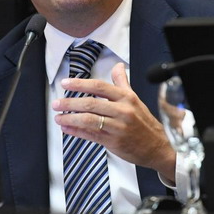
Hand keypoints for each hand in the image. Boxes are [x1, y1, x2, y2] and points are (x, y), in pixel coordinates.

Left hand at [52, 62, 175, 182]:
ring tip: (58, 117)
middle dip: (69, 103)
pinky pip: (91, 135)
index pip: (99, 86)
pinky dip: (76, 132)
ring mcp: (117, 127)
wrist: (157, 146)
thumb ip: (122, 82)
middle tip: (56, 103)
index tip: (65, 83)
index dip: (80, 84)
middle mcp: (122, 111)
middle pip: (91, 104)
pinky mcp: (113, 142)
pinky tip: (67, 128)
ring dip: (70, 119)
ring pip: (89, 121)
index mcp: (126, 98)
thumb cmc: (144, 122)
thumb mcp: (135, 99)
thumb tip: (117, 66)